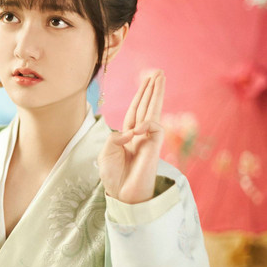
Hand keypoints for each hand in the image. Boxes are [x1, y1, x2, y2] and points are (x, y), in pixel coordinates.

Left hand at [98, 70, 164, 203]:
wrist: (122, 194)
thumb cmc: (113, 176)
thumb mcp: (107, 152)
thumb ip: (116, 137)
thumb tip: (132, 130)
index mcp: (127, 136)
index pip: (135, 111)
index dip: (140, 96)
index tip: (146, 81)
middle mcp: (140, 135)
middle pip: (146, 107)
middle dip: (152, 89)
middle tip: (158, 72)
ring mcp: (148, 140)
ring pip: (154, 111)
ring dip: (156, 94)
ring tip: (160, 77)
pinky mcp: (155, 148)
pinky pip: (154, 128)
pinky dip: (146, 124)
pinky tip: (140, 129)